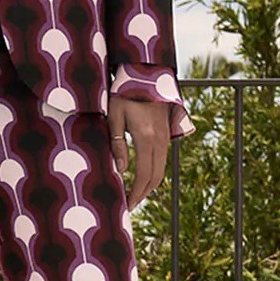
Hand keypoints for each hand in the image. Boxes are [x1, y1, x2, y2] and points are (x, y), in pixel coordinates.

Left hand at [109, 95, 171, 210]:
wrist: (146, 75)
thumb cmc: (125, 93)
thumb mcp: (115, 115)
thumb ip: (117, 142)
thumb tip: (121, 169)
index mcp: (145, 137)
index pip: (144, 175)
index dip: (136, 193)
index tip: (127, 205)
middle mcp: (159, 140)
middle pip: (156, 177)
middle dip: (143, 194)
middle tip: (130, 205)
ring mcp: (165, 138)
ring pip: (161, 170)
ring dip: (149, 185)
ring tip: (135, 195)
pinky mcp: (165, 135)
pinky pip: (162, 160)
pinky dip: (154, 173)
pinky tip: (142, 177)